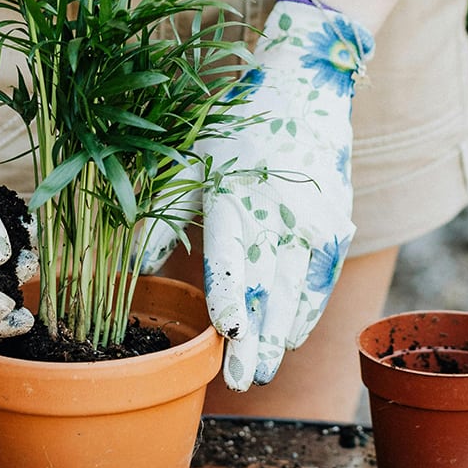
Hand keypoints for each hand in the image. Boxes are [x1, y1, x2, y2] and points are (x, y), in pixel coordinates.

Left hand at [198, 0, 372, 389]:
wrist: (308, 88)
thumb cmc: (237, 126)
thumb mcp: (189, 159)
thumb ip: (162, 214)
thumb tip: (131, 266)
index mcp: (237, 193)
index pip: (235, 251)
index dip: (231, 292)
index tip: (226, 330)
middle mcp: (279, 212)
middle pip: (268, 287)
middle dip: (257, 338)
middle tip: (243, 379)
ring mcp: (314, 222)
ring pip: (297, 291)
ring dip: (281, 335)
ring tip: (262, 372)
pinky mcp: (336, 226)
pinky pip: (321, 280)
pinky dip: (306, 311)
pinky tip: (292, 338)